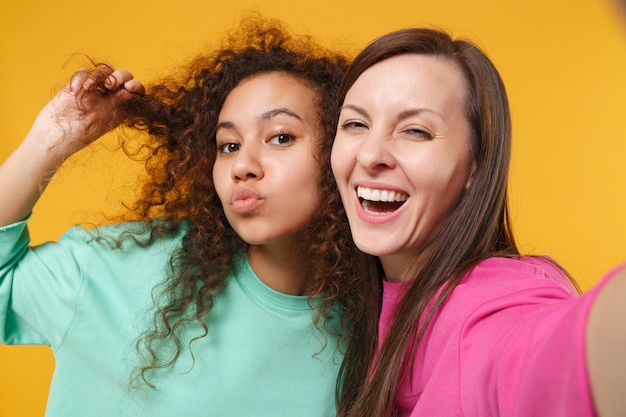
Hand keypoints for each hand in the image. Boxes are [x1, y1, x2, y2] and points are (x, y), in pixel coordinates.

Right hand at [26, 65, 144, 160]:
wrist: (52, 136)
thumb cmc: (80, 134)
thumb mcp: (104, 119)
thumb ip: (118, 103)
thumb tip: (132, 91)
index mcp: (119, 108)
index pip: (134, 92)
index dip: (136, 86)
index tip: (129, 87)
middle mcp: (109, 98)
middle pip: (122, 77)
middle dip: (120, 76)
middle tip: (110, 85)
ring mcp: (93, 91)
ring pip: (104, 71)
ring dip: (99, 75)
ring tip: (88, 88)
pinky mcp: (76, 86)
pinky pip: (84, 73)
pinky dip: (81, 78)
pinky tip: (75, 91)